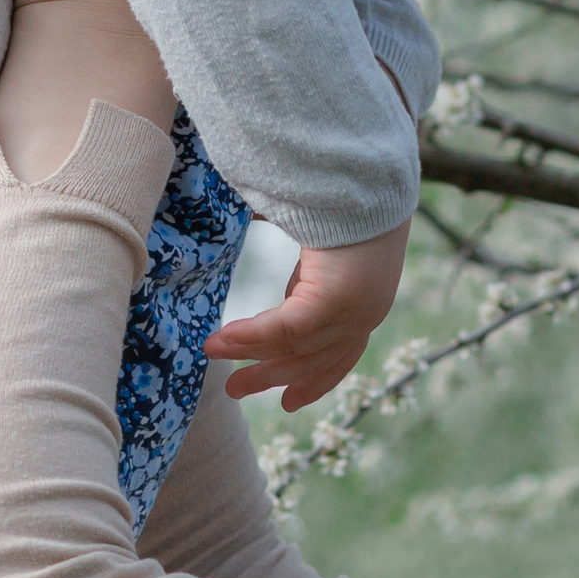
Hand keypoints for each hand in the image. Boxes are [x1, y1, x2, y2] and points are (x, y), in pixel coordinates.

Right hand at [205, 220, 408, 411]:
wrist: (368, 175)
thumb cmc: (346, 200)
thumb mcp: (323, 252)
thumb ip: (306, 281)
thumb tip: (284, 290)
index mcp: (366, 302)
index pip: (341, 355)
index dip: (314, 381)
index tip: (288, 402)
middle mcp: (365, 312)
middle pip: (313, 359)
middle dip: (271, 375)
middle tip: (234, 390)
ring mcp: (354, 308)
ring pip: (294, 345)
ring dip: (248, 353)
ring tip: (210, 351)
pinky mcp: (337, 298)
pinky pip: (286, 327)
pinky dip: (252, 335)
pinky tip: (223, 338)